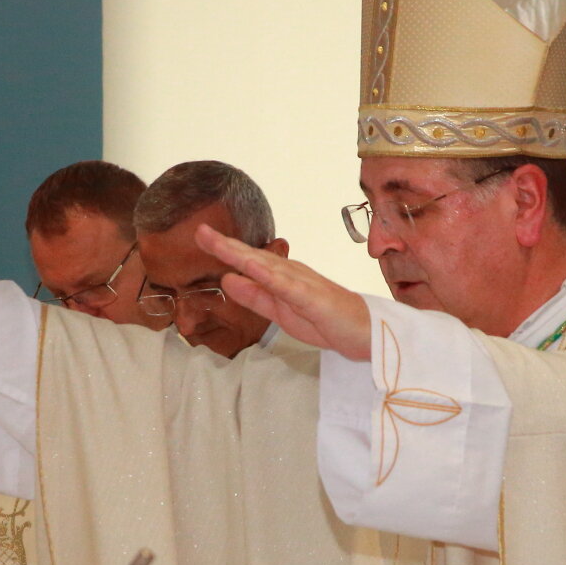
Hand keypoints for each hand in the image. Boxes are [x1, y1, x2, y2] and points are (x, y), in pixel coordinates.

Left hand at [197, 224, 372, 360]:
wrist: (366, 333)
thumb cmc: (325, 321)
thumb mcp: (279, 312)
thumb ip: (254, 296)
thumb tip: (227, 279)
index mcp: (282, 276)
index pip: (249, 261)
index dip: (225, 249)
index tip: (201, 236)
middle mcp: (291, 272)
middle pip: (254, 257)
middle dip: (225, 244)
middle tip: (199, 231)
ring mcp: (303, 283)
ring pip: (267, 266)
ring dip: (241, 253)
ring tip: (217, 242)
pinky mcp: (314, 298)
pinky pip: (288, 286)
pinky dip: (269, 275)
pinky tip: (251, 267)